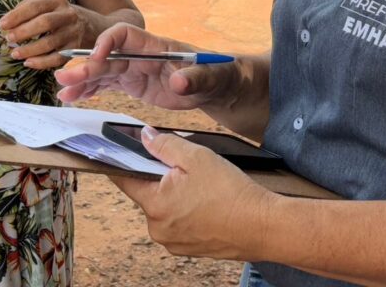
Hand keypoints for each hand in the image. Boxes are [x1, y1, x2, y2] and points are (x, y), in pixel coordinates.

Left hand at [0, 0, 91, 68]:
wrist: (91, 26)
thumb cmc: (59, 15)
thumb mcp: (48, 3)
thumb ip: (28, 6)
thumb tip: (8, 20)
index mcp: (57, 0)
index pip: (35, 5)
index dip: (17, 15)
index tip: (2, 24)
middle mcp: (68, 14)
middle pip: (44, 23)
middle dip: (23, 32)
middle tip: (9, 38)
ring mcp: (74, 32)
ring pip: (50, 42)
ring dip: (30, 49)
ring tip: (15, 53)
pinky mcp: (76, 49)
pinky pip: (57, 58)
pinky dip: (41, 62)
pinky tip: (28, 62)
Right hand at [54, 23, 237, 110]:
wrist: (215, 86)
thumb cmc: (216, 74)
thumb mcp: (210, 76)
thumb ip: (194, 78)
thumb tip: (179, 82)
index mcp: (155, 45)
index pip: (123, 34)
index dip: (107, 43)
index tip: (96, 58)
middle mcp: (139, 54)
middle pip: (107, 56)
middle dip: (86, 66)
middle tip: (64, 78)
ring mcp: (133, 69)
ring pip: (101, 72)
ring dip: (82, 81)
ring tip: (62, 93)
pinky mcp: (132, 84)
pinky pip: (106, 85)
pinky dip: (89, 91)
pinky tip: (73, 98)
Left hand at [113, 127, 272, 258]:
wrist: (264, 227)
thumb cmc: (231, 192)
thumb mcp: (197, 156)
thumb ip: (165, 145)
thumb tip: (145, 137)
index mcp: (155, 205)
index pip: (124, 179)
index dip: (123, 161)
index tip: (122, 150)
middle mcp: (158, 229)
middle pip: (148, 193)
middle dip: (161, 178)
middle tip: (186, 167)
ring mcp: (174, 242)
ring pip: (165, 208)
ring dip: (176, 195)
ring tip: (203, 187)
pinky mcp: (189, 249)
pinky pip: (180, 223)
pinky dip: (188, 211)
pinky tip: (208, 203)